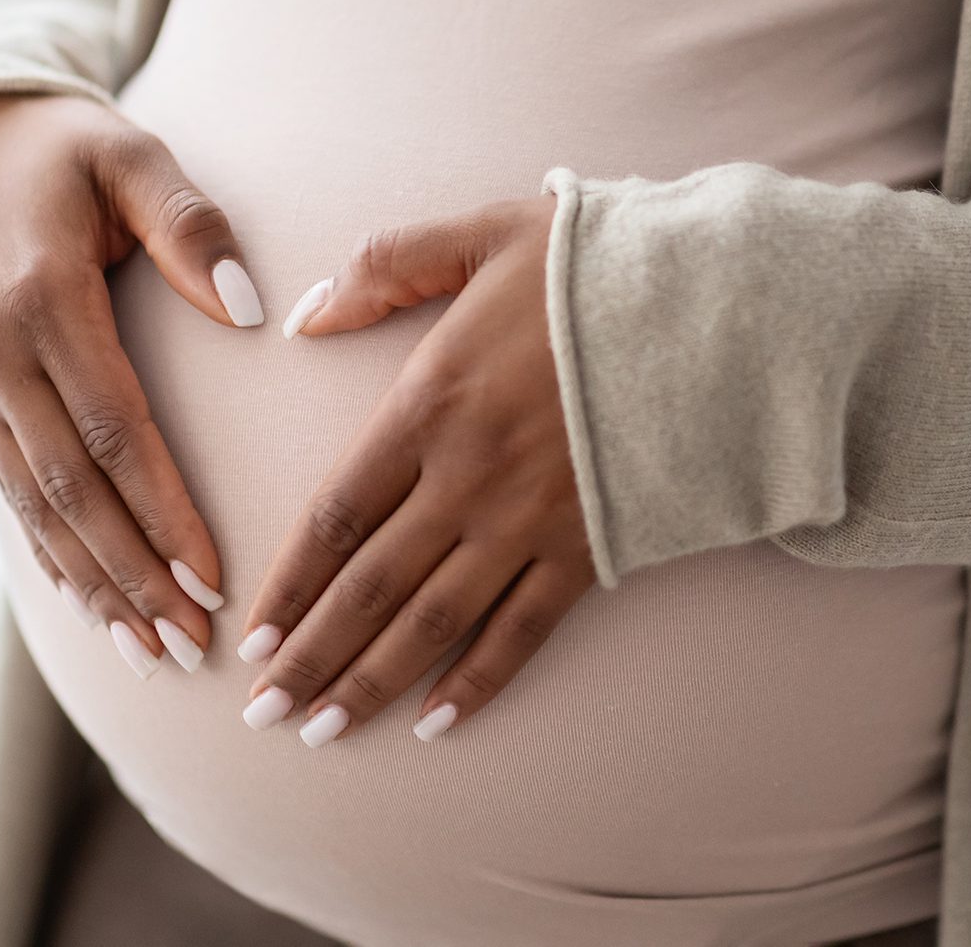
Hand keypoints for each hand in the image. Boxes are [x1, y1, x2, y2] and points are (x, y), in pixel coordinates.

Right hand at [0, 93, 265, 676]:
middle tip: (192, 647)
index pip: (113, 427)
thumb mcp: (130, 155)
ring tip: (150, 653)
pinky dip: (51, 555)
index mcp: (42, 296)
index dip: (162, 511)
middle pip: (70, 488)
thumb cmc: (65, 152)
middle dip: (132, 575)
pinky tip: (93, 606)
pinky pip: (9, 491)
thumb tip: (249, 309)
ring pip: (33, 506)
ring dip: (92, 585)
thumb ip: (189, 224)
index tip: (213, 579)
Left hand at [237, 194, 595, 744]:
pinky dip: (479, 683)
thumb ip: (385, 268)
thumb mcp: (481, 236)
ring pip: (433, 624)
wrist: (721, 306)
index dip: (287, 583)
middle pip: (368, 588)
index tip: (249, 634)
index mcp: (429, 404)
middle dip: (309, 658)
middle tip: (262, 715)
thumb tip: (306, 319)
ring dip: (371, 684)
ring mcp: (530, 522)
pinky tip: (436, 723)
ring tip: (322, 732)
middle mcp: (468, 478)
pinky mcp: (590, 549)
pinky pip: (524, 632)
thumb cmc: (597, 266)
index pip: (335, 515)